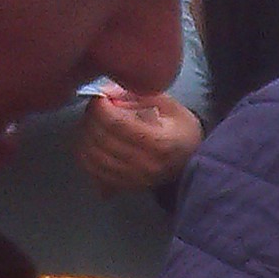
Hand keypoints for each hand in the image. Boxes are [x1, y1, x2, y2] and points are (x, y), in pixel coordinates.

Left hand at [75, 92, 201, 193]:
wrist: (193, 160)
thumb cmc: (181, 129)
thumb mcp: (168, 104)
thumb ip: (138, 94)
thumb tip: (106, 92)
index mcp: (160, 142)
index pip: (116, 123)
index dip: (100, 107)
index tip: (100, 98)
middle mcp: (146, 164)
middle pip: (101, 138)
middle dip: (91, 119)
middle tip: (95, 109)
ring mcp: (135, 178)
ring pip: (92, 156)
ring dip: (85, 136)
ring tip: (93, 124)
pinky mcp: (125, 186)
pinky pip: (92, 171)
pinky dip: (85, 155)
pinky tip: (91, 143)